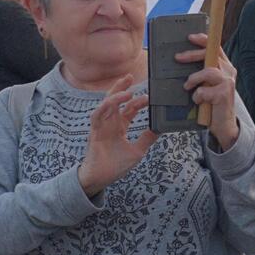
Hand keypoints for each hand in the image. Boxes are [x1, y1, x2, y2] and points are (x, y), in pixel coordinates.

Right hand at [77, 74, 157, 196]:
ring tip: (127, 91)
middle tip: (131, 76)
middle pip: (116, 99)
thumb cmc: (116, 166)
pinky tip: (111, 102)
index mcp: (121, 125)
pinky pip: (97, 115)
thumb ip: (147, 138)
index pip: (130, 108)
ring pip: (106, 103)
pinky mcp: (94, 131)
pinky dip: (104, 107)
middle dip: (122, 87)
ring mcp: (102, 125)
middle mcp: (111, 122)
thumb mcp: (137, 151)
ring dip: (115, 95)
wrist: (101, 179)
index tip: (151, 95)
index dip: (139, 101)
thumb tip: (161, 127)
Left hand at [177, 33, 238, 150]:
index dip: (203, 40)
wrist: (224, 124)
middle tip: (177, 57)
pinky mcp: (224, 94)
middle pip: (209, 55)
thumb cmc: (212, 102)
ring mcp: (227, 82)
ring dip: (193, 79)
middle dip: (191, 55)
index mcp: (224, 66)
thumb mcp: (208, 83)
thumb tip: (183, 59)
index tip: (190, 37)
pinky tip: (199, 101)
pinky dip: (197, 96)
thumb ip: (202, 71)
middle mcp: (228, 71)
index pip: (216, 46)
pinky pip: (204, 90)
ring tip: (188, 86)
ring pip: (207, 72)